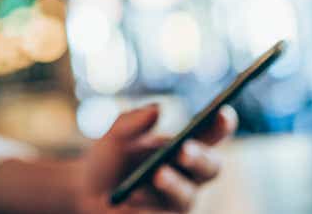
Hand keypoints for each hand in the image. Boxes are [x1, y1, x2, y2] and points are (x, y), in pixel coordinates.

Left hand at [75, 104, 237, 213]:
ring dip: (173, 184)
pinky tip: (132, 196)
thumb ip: (133, 120)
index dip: (222, 124)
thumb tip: (158, 108)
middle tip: (184, 149)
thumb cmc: (110, 160)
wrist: (88, 192)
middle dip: (200, 157)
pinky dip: (147, 204)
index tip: (224, 111)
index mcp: (183, 146)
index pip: (211, 134)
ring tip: (157, 174)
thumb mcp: (115, 135)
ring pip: (187, 196)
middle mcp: (188, 176)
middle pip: (210, 168)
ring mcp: (177, 202)